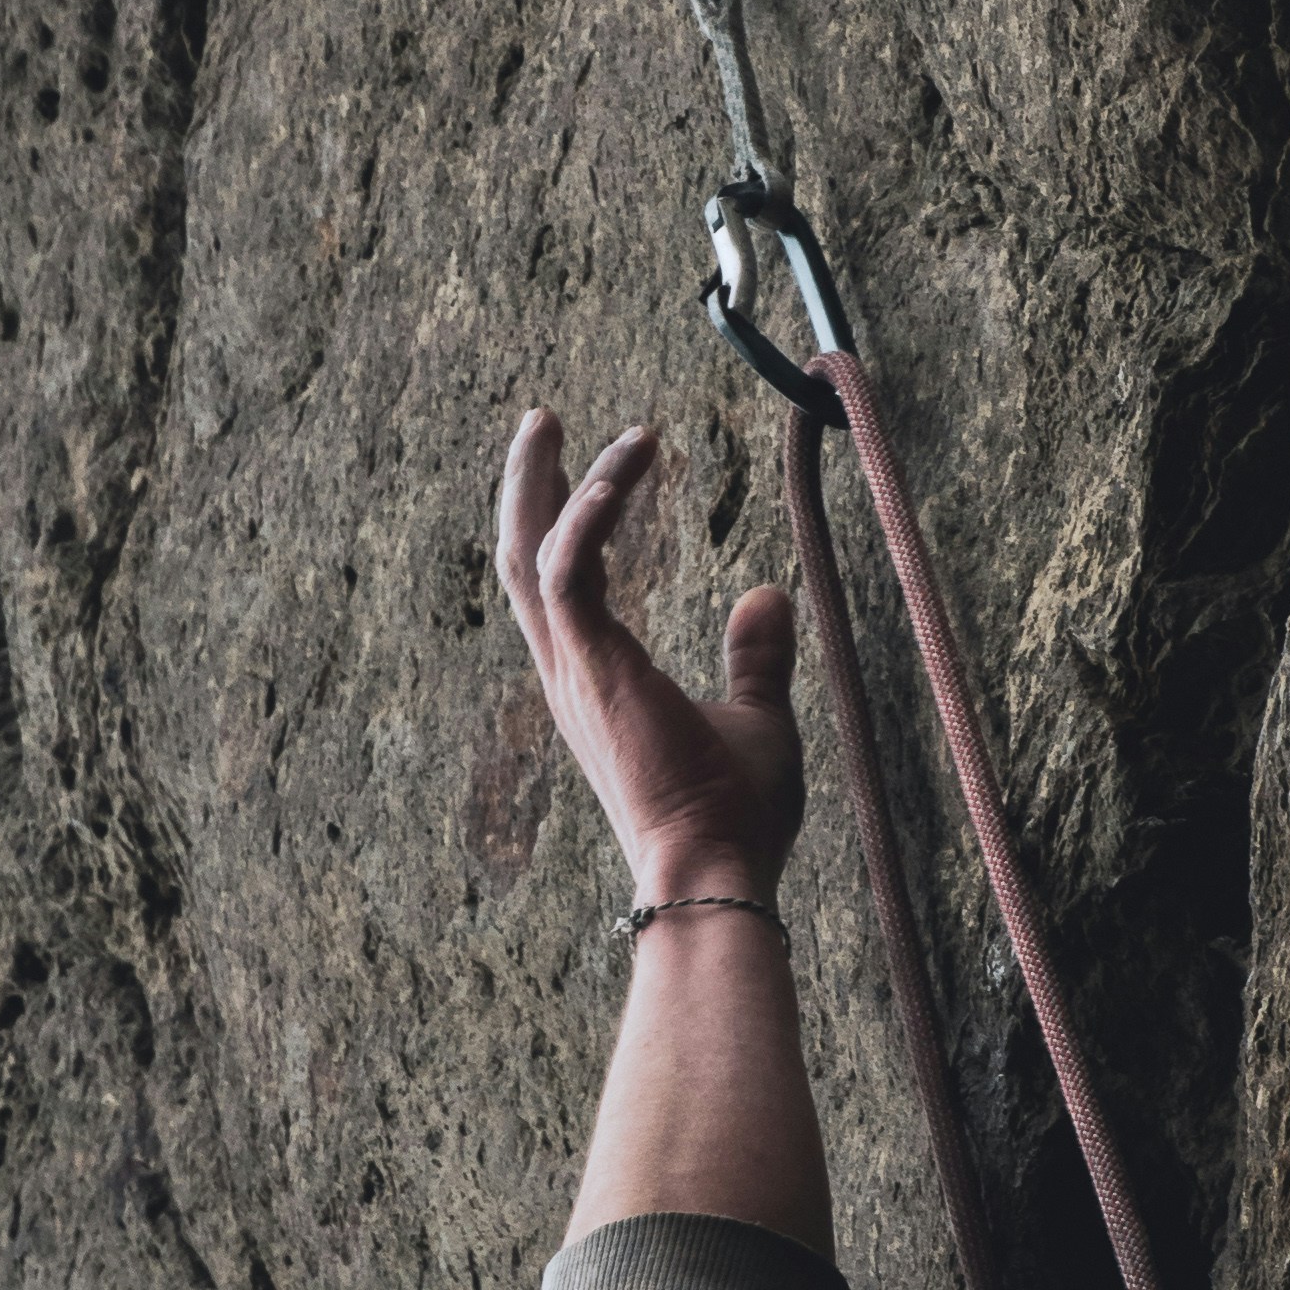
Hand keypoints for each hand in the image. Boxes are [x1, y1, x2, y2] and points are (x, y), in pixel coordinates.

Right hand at [497, 410, 802, 902]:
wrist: (714, 869)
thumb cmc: (732, 815)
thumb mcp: (755, 718)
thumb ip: (754, 657)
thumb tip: (767, 591)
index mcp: (596, 680)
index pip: (560, 583)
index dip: (567, 519)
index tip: (594, 464)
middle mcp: (569, 671)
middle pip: (521, 557)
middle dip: (528, 485)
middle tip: (541, 420)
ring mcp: (574, 670)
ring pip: (532, 553)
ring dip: (547, 482)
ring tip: (556, 421)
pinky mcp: (594, 666)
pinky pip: (568, 570)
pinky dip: (586, 517)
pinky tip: (619, 472)